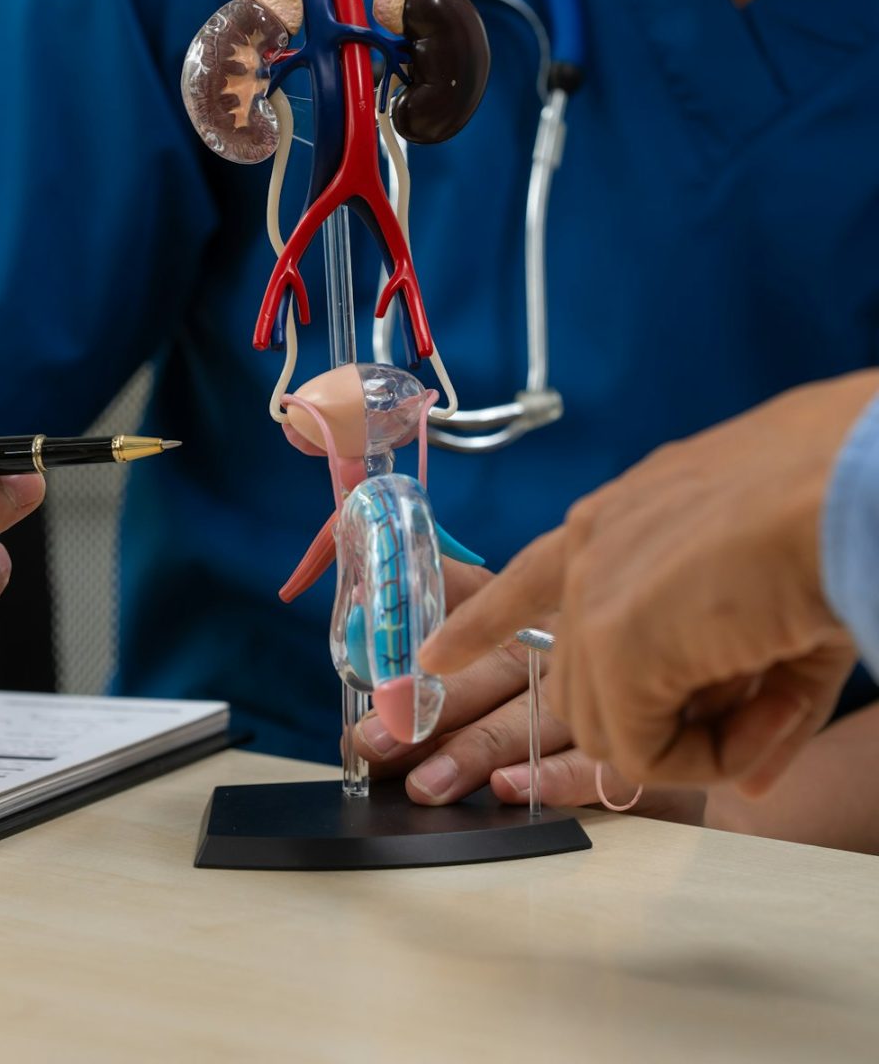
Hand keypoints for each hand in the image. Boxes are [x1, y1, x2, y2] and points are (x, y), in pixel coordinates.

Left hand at [354, 603, 701, 821]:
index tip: (370, 676)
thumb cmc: (609, 655)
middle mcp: (573, 655)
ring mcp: (611, 703)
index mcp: (540, 617)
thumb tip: (375, 578)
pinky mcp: (648, 758)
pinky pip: (598, 770)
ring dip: (476, 756)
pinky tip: (510, 790)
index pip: (475, 624)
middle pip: (493, 679)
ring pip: (533, 727)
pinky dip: (553, 778)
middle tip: (373, 741)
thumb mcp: (532, 611)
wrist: (728, 692)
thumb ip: (460, 594)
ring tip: (425, 784)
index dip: (417, 651)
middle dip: (427, 715)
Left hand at [419, 373, 877, 794]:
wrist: (852, 487)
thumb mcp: (780, 610)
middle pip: (577, 680)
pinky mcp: (616, 642)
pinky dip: (700, 760)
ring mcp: (594, 596)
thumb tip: (747, 784)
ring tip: (766, 701)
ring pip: (602, 720)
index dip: (482, 622)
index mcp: (617, 521)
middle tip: (716, 709)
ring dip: (683, 740)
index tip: (436, 656)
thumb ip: (752, 698)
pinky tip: (755, 724)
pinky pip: (639, 749)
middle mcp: (590, 550)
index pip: (527, 577)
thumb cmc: (826, 521)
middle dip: (640, 717)